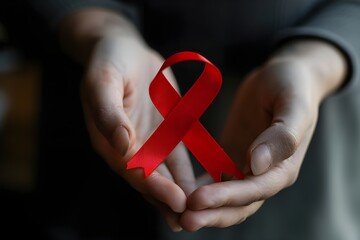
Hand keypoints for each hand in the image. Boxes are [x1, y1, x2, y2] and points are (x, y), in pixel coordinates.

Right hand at [58, 9, 196, 230]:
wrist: (125, 51)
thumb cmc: (109, 62)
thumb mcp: (103, 81)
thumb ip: (109, 113)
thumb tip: (121, 146)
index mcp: (110, 141)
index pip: (134, 170)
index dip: (155, 187)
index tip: (178, 201)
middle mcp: (130, 149)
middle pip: (152, 180)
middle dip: (172, 201)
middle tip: (194, 221)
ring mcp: (150, 144)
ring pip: (169, 175)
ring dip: (184, 195)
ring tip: (204, 213)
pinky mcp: (167, 136)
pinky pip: (181, 159)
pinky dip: (193, 175)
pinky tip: (209, 188)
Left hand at [178, 39, 346, 230]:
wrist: (283, 77)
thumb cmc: (292, 86)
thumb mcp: (293, 105)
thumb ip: (282, 136)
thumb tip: (258, 165)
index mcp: (281, 167)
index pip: (254, 190)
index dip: (226, 197)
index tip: (198, 200)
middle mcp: (263, 175)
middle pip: (238, 204)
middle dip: (212, 213)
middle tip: (184, 220)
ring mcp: (245, 168)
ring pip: (223, 198)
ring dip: (203, 209)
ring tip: (177, 214)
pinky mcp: (230, 159)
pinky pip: (212, 180)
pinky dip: (197, 190)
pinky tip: (178, 193)